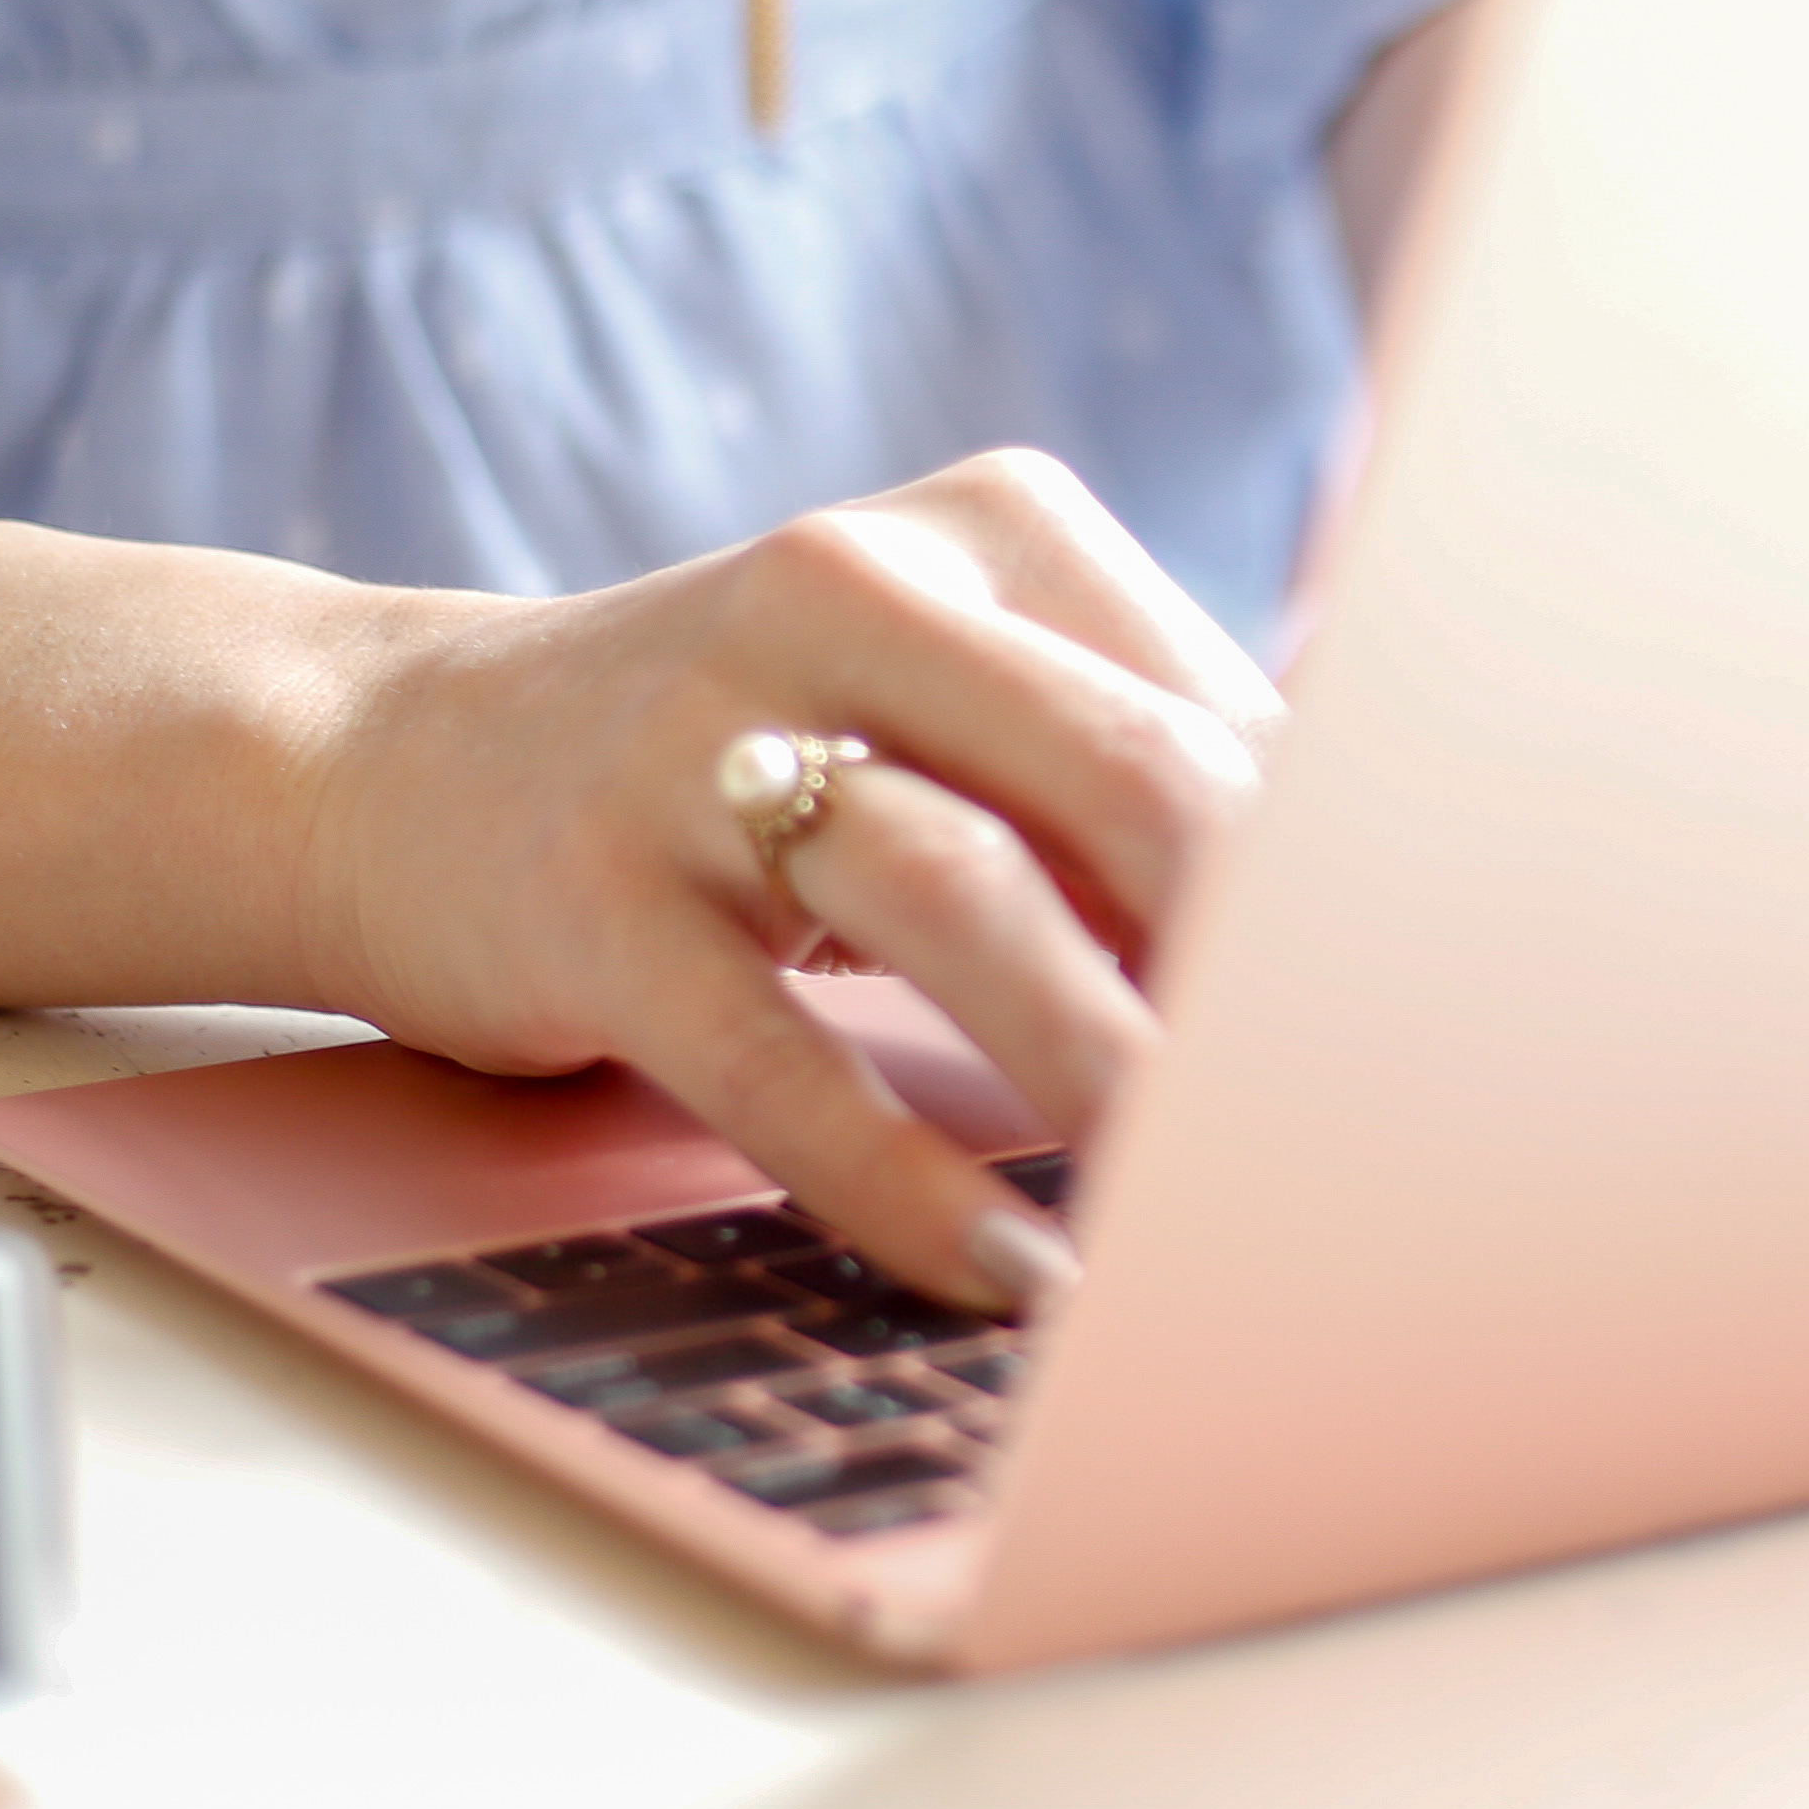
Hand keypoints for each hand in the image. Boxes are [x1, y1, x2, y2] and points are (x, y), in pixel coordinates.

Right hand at [294, 452, 1281, 1312]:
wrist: (382, 761)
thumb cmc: (747, 764)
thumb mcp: (944, 713)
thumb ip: (1128, 797)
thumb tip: (1367, 967)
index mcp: (993, 536)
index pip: (1229, 725)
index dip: (1339, 901)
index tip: (1426, 1042)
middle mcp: (851, 593)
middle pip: (1136, 788)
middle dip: (1262, 982)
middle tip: (1353, 1141)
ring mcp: (703, 741)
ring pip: (968, 905)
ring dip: (1113, 1080)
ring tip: (1208, 1230)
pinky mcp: (590, 897)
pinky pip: (780, 1061)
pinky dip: (912, 1183)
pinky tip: (1010, 1272)